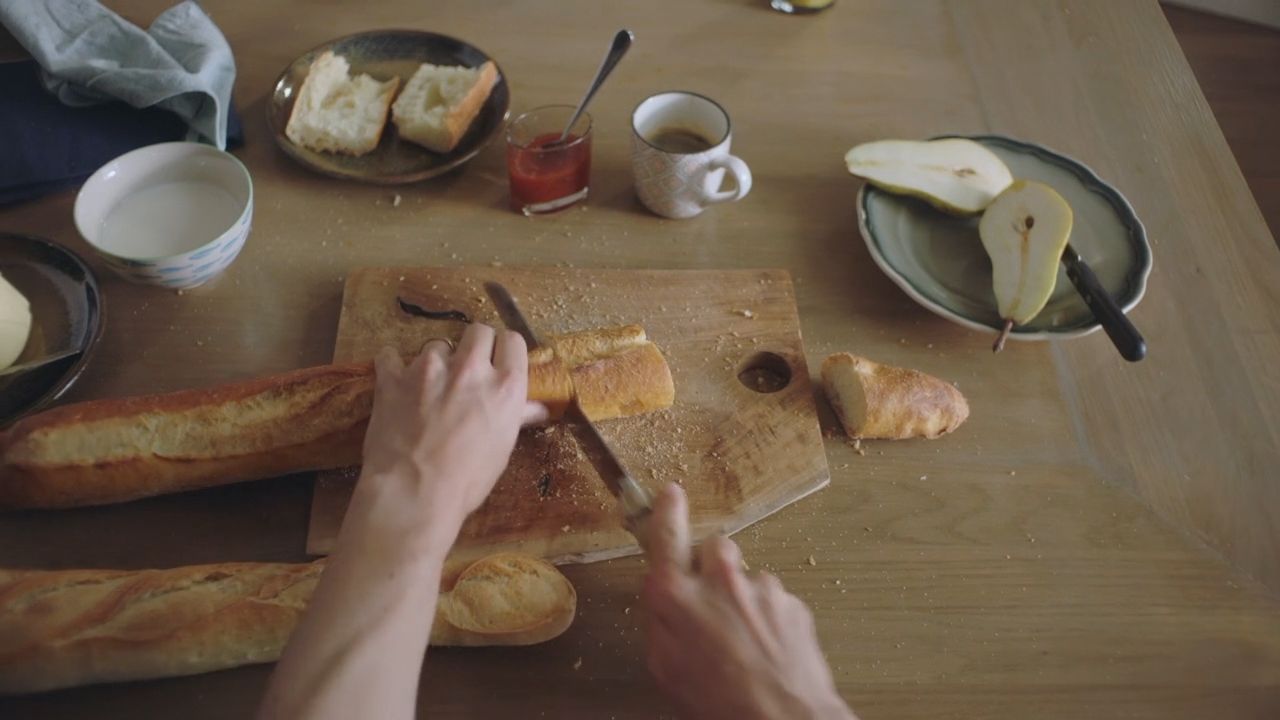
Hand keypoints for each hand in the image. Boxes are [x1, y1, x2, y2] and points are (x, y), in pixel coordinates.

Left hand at [352, 324, 547, 548]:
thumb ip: (517, 416)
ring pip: (437, 344)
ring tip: (431, 387)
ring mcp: (429, 369)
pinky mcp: (393, 377)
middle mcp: (470, 368)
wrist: (414, 494)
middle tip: (469, 369)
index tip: (500, 361)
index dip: (506, 349)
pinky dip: (394, 365)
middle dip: (476, 345)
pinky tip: (398, 383)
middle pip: (478, 331)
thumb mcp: (502, 448)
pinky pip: (392, 355)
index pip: (513, 340)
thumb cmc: (467, 480)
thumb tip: (539, 407)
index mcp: (505, 385)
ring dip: (437, 361)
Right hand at [642, 484, 856, 719]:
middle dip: (712, 567)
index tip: (670, 494)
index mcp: (677, 596)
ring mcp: (761, 588)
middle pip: (714, 548)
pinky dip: (769, 617)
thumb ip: (661, 622)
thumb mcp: (666, 668)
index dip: (667, 510)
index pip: (667, 535)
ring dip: (743, 597)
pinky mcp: (792, 601)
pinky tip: (768, 650)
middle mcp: (719, 581)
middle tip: (712, 603)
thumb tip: (665, 601)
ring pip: (748, 576)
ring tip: (744, 642)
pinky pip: (774, 598)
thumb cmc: (720, 704)